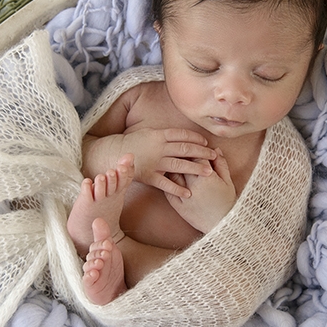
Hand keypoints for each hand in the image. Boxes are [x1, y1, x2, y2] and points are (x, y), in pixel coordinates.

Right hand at [90, 127, 218, 197]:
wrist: (112, 154)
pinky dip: (178, 189)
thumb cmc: (131, 143)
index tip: (206, 142)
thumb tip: (180, 136)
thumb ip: (164, 135)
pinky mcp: (149, 176)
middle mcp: (159, 147)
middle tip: (214, 156)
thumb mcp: (147, 132)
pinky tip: (188, 193)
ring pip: (180, 165)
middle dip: (202, 152)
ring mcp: (155, 162)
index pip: (182, 135)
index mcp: (159, 134)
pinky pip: (166, 184)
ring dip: (196, 169)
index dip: (196, 138)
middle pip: (186, 149)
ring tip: (208, 172)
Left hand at [165, 149, 236, 232]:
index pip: (197, 156)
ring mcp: (184, 197)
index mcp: (207, 178)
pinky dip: (168, 182)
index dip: (197, 149)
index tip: (198, 147)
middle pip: (183, 163)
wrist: (224, 225)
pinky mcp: (178, 207)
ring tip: (176, 163)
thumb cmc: (227, 202)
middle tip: (184, 152)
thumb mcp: (228, 182)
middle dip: (184, 155)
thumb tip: (215, 149)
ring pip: (173, 175)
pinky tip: (170, 178)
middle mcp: (194, 186)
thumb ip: (221, 164)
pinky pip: (168, 191)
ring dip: (173, 167)